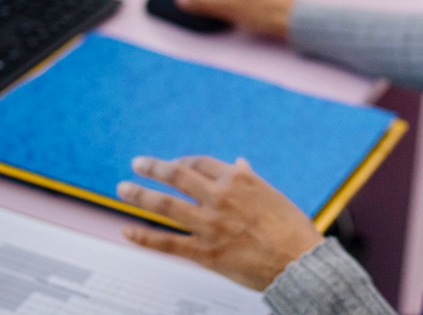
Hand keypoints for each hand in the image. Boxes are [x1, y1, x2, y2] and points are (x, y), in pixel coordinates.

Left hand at [119, 156, 324, 290]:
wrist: (299, 262)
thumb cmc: (291, 229)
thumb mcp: (272, 195)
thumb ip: (250, 179)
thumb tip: (239, 163)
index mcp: (238, 179)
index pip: (200, 163)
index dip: (182, 161)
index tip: (173, 164)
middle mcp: (220, 197)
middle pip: (177, 175)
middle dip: (153, 167)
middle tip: (137, 163)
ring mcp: (210, 225)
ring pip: (165, 206)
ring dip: (139, 195)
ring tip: (123, 188)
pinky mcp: (205, 253)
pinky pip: (167, 243)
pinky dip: (144, 237)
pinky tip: (127, 231)